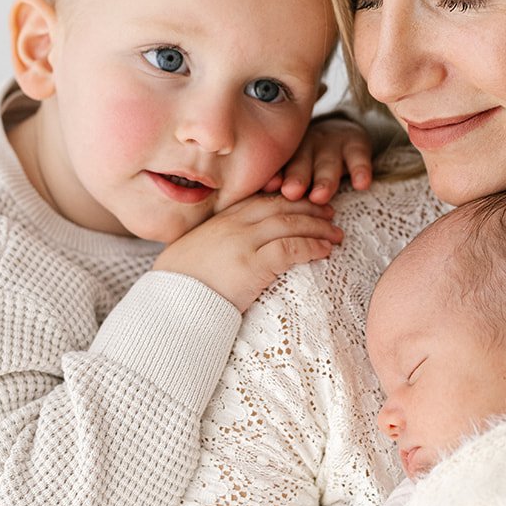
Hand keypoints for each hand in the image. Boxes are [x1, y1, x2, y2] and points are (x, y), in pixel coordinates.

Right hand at [153, 193, 341, 310]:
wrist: (169, 305)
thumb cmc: (177, 286)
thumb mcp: (192, 253)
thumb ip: (214, 244)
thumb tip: (228, 252)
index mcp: (219, 220)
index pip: (260, 201)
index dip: (286, 200)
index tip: (303, 203)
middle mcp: (233, 225)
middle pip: (280, 207)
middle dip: (309, 208)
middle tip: (329, 213)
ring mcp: (243, 243)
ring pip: (290, 224)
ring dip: (318, 227)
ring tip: (336, 234)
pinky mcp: (252, 265)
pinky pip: (291, 248)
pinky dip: (312, 246)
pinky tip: (325, 251)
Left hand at [263, 114, 372, 202]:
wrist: (339, 132)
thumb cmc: (304, 162)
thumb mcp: (289, 167)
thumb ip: (273, 186)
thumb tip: (244, 204)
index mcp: (285, 153)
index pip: (278, 165)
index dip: (274, 175)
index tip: (268, 187)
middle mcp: (306, 145)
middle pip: (301, 161)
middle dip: (296, 177)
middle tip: (291, 192)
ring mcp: (332, 144)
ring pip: (328, 162)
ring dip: (324, 180)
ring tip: (320, 196)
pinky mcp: (356, 144)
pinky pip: (359, 157)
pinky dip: (360, 170)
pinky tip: (361, 184)